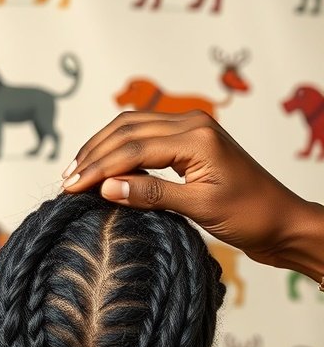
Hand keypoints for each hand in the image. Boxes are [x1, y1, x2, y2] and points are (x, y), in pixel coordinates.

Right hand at [63, 112, 323, 278]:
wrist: (282, 221)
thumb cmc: (251, 217)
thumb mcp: (201, 209)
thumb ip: (153, 195)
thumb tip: (107, 188)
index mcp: (196, 136)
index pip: (133, 147)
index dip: (97, 167)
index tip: (70, 186)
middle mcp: (192, 125)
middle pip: (127, 129)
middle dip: (93, 153)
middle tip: (65, 180)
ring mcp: (192, 132)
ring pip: (133, 129)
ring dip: (103, 149)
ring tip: (76, 172)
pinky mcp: (191, 146)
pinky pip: (147, 139)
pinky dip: (121, 152)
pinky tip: (105, 168)